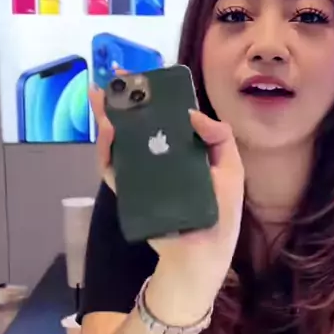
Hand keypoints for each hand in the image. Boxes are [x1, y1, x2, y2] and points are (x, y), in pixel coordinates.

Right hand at [89, 81, 243, 300]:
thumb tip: (192, 113)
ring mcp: (143, 176)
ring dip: (108, 120)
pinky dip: (107, 152)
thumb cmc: (220, 214)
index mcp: (184, 151)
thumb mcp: (230, 170)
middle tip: (114, 80)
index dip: (154, 98)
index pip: (166, 118)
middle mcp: (160, 160)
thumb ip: (219, 138)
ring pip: (120, 143)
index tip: (143, 78)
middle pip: (137, 126)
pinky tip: (109, 133)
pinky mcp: (130, 194)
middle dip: (124, 103)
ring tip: (103, 99)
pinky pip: (113, 171)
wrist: (202, 255)